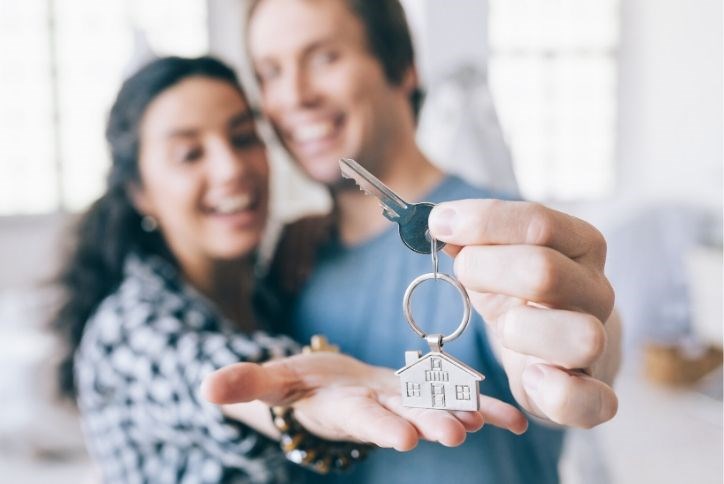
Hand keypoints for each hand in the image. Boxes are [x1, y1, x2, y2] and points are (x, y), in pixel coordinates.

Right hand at [201, 352, 527, 450]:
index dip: (379, 426)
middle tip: (455, 434)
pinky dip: (486, 408)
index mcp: (344, 407)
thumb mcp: (273, 382)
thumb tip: (204, 388)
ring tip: (489, 419)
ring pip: (436, 407)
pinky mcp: (424, 393)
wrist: (334, 390)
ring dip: (462, 412)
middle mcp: (380, 410)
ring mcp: (406, 403)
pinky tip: (515, 417)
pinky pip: (458, 399)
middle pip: (405, 416)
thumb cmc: (302, 385)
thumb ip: (246, 385)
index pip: (360, 418)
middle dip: (429, 424)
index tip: (403, 438)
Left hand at [429, 199, 619, 428]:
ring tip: (504, 327)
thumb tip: (440, 222)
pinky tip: (531, 377)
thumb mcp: (499, 260)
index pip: (539, 223)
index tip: (438, 224)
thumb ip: (474, 239)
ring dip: (523, 330)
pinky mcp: (595, 393)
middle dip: (488, 269)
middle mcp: (596, 290)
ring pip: (581, 336)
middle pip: (546, 271)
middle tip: (463, 272)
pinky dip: (557, 393)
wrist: (556, 349)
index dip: (483, 221)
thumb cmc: (522, 296)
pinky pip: (593, 401)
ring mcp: (600, 343)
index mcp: (579, 245)